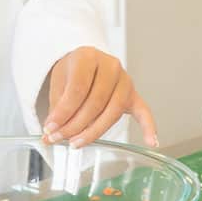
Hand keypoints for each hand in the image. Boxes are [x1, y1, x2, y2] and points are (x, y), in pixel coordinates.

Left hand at [41, 47, 157, 147]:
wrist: (86, 62)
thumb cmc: (73, 71)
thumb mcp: (59, 81)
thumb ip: (57, 105)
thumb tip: (51, 132)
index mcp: (88, 57)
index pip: (78, 88)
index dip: (63, 112)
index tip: (50, 128)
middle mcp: (110, 66)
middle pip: (96, 102)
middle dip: (76, 125)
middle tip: (60, 138)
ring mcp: (125, 80)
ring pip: (113, 111)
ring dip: (94, 131)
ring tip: (77, 143)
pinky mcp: (133, 94)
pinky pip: (144, 111)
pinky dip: (149, 127)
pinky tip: (151, 141)